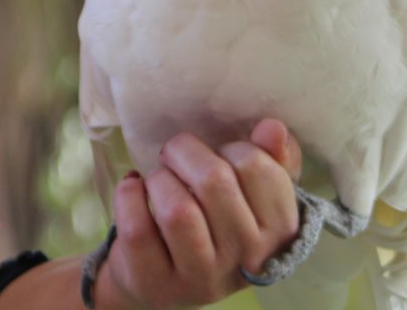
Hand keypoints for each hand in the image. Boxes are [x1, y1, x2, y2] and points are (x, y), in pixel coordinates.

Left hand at [94, 119, 301, 309]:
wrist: (162, 280)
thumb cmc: (212, 225)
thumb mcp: (249, 197)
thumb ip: (271, 160)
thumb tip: (273, 127)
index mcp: (277, 232)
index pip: (259, 168)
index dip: (231, 147)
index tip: (218, 155)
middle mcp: (244, 258)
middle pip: (214, 181)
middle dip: (184, 153)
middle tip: (174, 156)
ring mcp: (200, 275)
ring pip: (177, 210)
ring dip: (159, 178)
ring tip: (158, 180)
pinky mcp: (156, 280)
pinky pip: (138, 228)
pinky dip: (129, 195)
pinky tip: (134, 188)